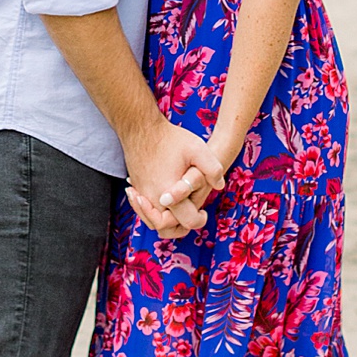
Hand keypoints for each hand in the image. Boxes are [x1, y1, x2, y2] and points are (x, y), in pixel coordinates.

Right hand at [120, 120, 224, 234]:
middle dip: (180, 228)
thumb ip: (212, 168)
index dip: (199, 220)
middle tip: (193, 217)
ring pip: (152, 222)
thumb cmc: (170, 138)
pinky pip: (145, 210)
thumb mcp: (197, 148)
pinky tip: (164, 204)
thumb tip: (220, 186)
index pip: (186, 221)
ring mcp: (142, 194)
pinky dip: (154, 213)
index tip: (204, 212)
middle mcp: (152, 198)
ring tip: (180, 214)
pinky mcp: (136, 187)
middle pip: (165, 229)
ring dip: (166, 223)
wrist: (140, 127)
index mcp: (169, 192)